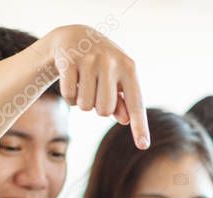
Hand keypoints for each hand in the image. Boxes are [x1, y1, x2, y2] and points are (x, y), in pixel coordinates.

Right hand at [41, 25, 148, 147]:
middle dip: (98, 109)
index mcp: (129, 68)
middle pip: (104, 110)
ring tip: (84, 83)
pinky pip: (69, 96)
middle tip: (96, 91)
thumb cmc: (104, 66)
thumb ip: (123, 103)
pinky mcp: (69, 61)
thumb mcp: (117, 81)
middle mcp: (111, 62)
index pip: (135, 104)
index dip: (139, 126)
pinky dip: (69, 96)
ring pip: (85, 106)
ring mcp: (89, 60)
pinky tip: (72, 80)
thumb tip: (126, 120)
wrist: (77, 36)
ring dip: (83, 102)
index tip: (143, 146)